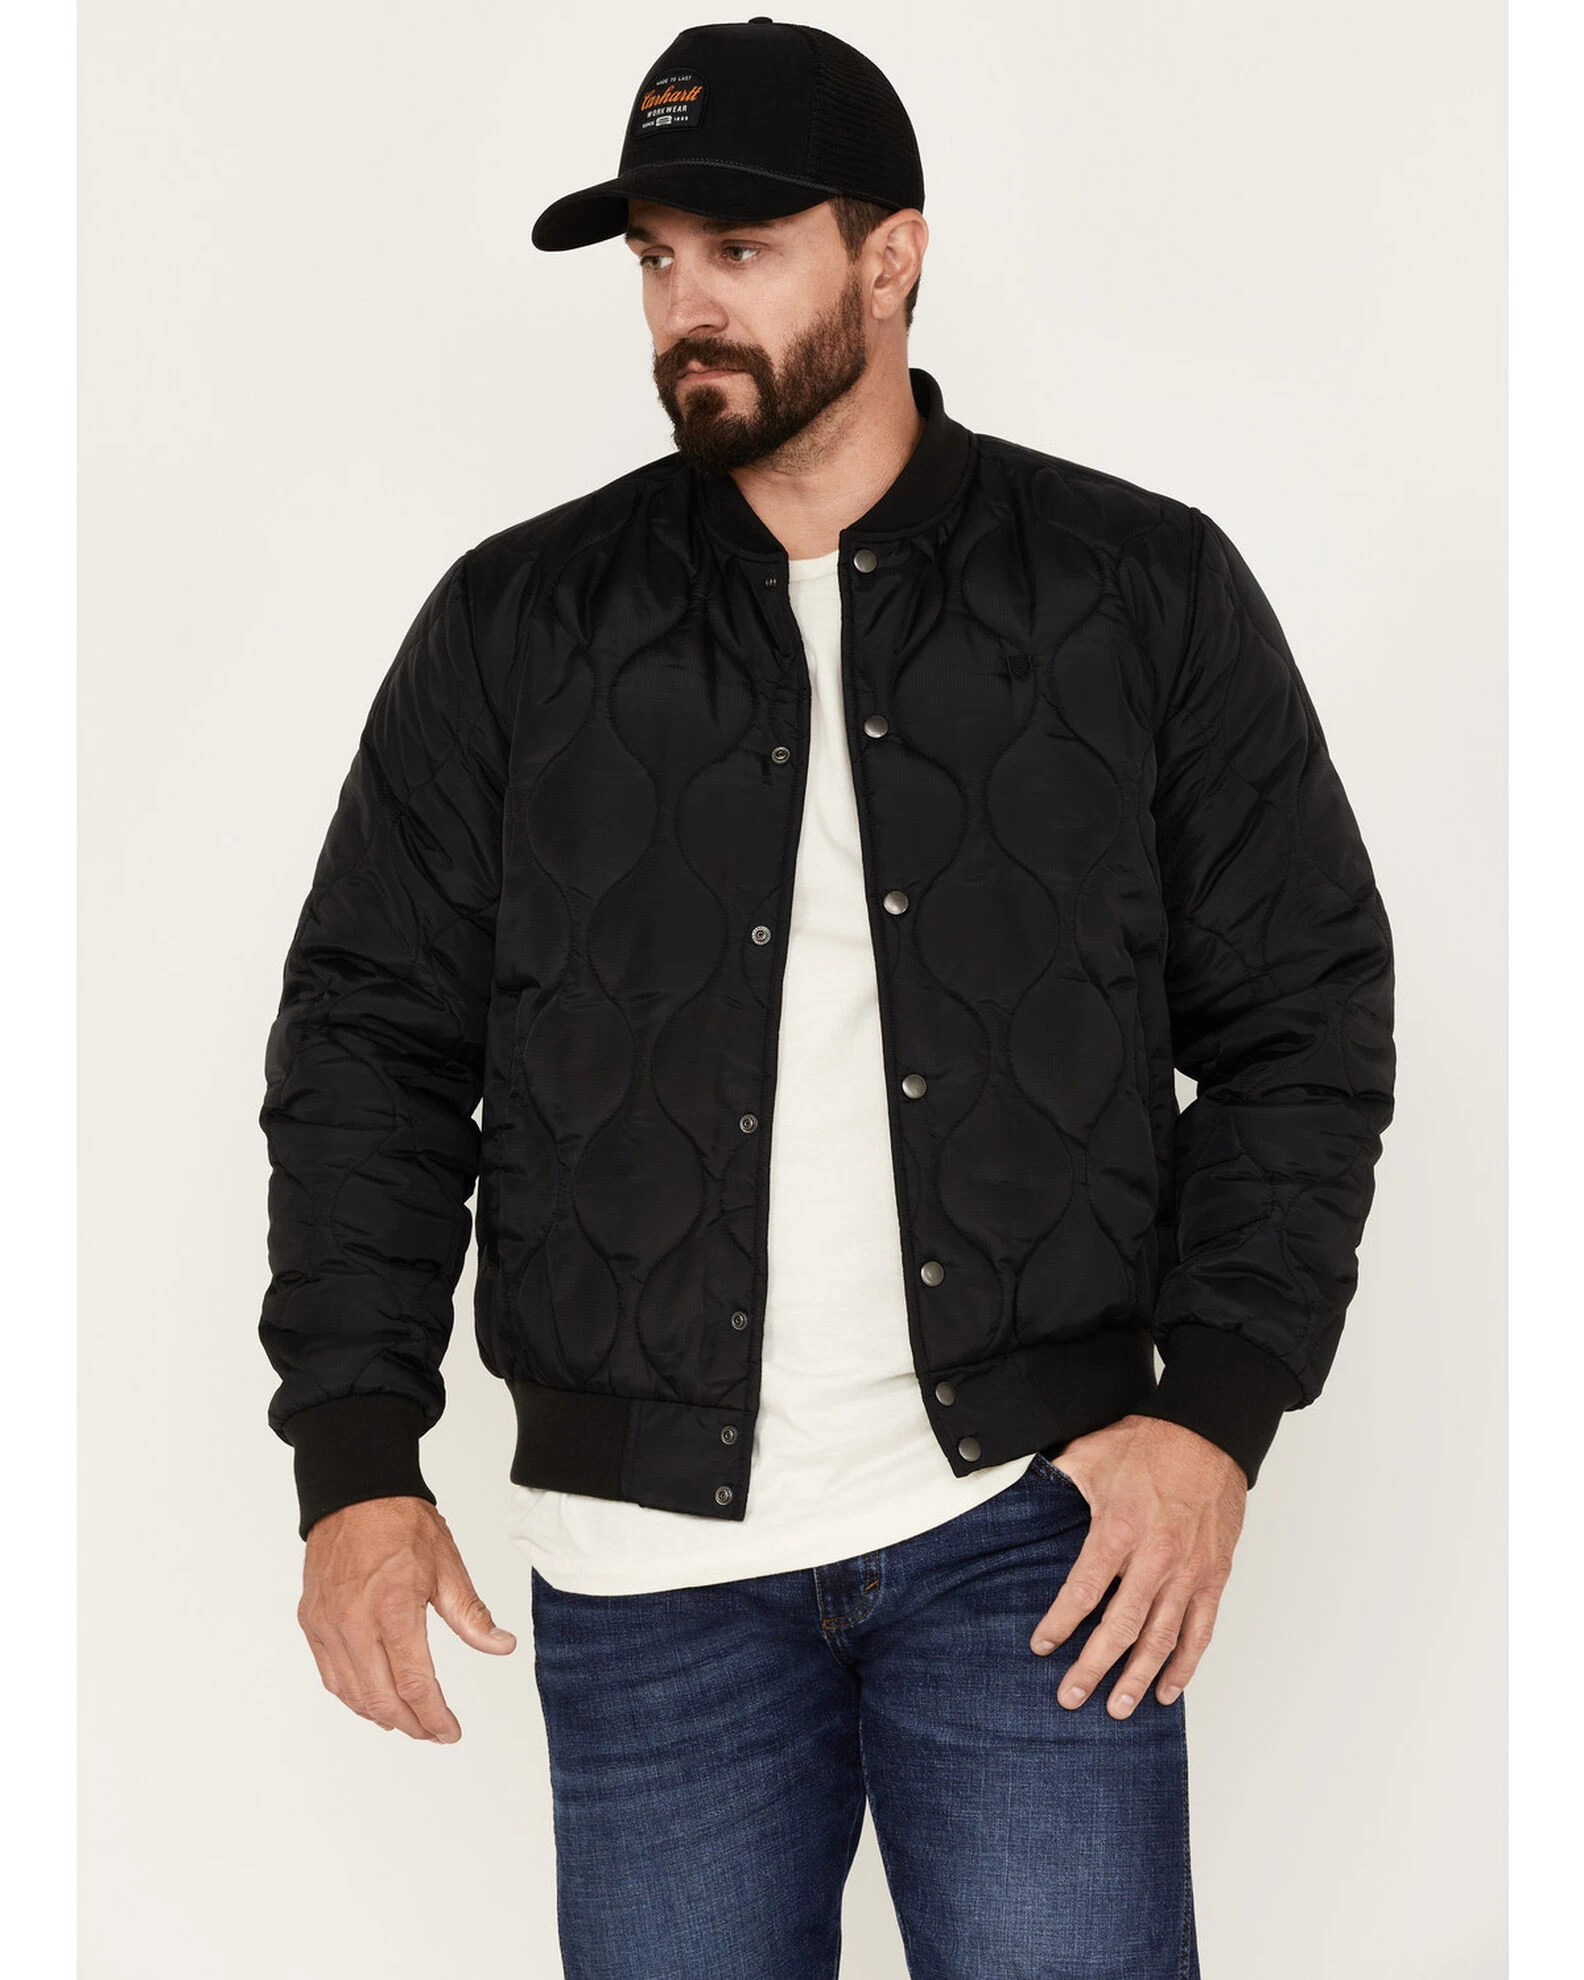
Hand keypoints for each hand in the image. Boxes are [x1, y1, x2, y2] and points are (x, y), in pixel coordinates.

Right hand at [297, 1496, 516, 1741]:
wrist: (355, 1492)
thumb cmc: (402, 1523)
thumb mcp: (447, 1565)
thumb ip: (470, 1614)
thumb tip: (501, 1646)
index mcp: (393, 1609)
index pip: (415, 1684)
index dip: (435, 1717)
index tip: (451, 1732)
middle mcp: (354, 1623)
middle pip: (381, 1699)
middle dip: (411, 1725)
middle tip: (433, 1732)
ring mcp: (327, 1625)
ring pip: (351, 1694)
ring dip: (381, 1715)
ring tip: (409, 1720)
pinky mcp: (311, 1621)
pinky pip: (330, 1675)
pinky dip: (352, 1695)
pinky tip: (372, 1699)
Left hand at [1029, 1414, 1244, 1717]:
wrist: (1209, 1433)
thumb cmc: (1148, 1443)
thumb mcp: (1091, 1455)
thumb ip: (1057, 1481)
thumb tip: (1019, 1491)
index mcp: (1119, 1529)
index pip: (1084, 1591)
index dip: (1060, 1624)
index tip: (1041, 1647)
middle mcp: (1156, 1558)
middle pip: (1121, 1627)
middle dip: (1094, 1667)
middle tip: (1071, 1698)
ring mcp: (1189, 1571)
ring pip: (1162, 1638)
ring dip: (1138, 1677)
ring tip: (1117, 1708)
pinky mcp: (1214, 1576)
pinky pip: (1200, 1630)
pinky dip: (1186, 1664)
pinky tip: (1168, 1689)